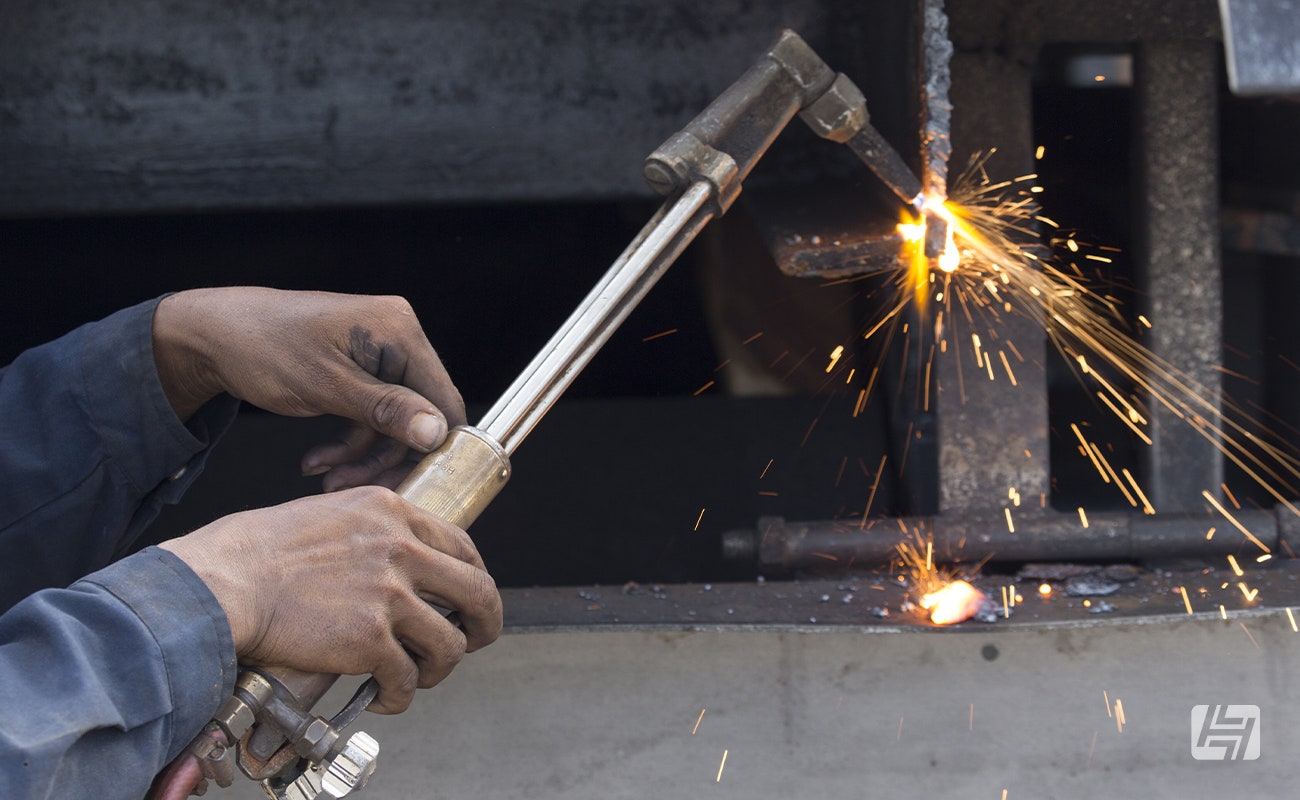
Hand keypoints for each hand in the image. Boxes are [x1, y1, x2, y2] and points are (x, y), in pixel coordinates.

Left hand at [152, 287, 465, 489]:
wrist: (212, 336)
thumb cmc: (263, 348)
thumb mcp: (326, 386)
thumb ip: (387, 410)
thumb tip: (438, 433)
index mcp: (400, 331)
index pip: (442, 398)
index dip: (434, 446)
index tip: (413, 486)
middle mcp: (398, 338)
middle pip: (419, 415)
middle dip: (385, 456)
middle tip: (351, 487)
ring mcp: (379, 355)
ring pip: (393, 423)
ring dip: (360, 455)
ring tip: (323, 475)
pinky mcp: (360, 371)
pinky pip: (370, 416)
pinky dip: (347, 442)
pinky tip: (317, 460)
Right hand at [159, 486, 501, 713]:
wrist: (224, 580)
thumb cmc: (259, 550)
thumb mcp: (331, 514)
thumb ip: (375, 532)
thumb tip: (400, 562)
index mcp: (392, 512)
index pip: (462, 545)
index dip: (473, 578)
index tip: (468, 599)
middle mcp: (400, 548)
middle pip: (478, 591)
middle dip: (484, 624)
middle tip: (473, 640)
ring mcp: (389, 594)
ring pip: (450, 643)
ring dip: (438, 667)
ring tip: (417, 675)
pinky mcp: (369, 639)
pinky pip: (406, 678)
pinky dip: (398, 695)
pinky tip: (383, 697)